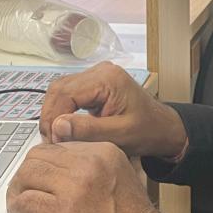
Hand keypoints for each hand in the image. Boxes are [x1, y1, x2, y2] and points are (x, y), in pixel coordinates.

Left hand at [6, 142, 161, 212]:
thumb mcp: (120, 179)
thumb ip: (92, 169)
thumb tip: (58, 173)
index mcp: (104, 152)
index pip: (58, 147)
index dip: (44, 164)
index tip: (39, 178)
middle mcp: (89, 163)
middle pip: (39, 156)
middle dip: (27, 175)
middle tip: (24, 190)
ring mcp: (74, 186)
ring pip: (27, 175)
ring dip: (19, 190)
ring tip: (21, 204)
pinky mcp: (61, 212)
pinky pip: (25, 201)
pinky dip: (18, 209)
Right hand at [39, 62, 187, 160]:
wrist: (161, 128)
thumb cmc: (147, 131)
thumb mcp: (119, 136)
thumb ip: (88, 130)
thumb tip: (58, 125)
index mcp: (108, 79)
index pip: (66, 93)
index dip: (54, 117)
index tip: (54, 140)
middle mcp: (100, 71)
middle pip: (59, 89)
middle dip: (51, 116)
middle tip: (51, 141)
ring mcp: (96, 76)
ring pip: (60, 91)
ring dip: (54, 114)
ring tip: (56, 138)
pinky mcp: (94, 84)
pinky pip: (68, 94)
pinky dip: (62, 111)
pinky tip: (64, 130)